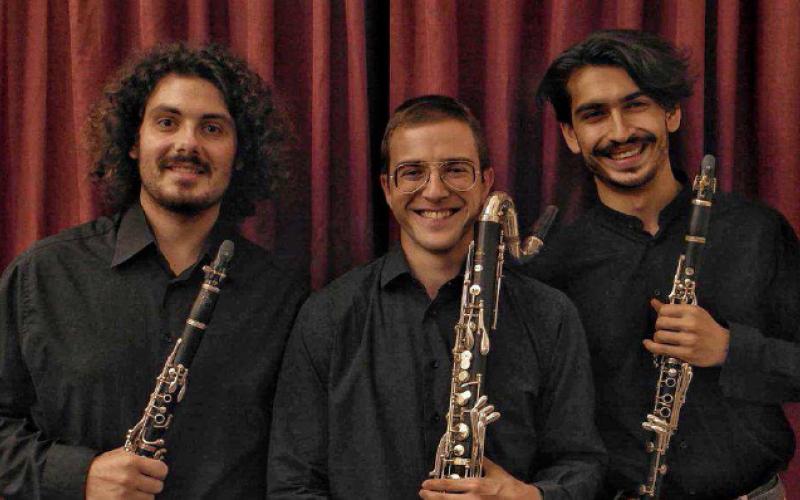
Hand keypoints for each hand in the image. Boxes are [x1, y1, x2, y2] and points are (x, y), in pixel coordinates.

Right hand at [85, 447, 167, 499]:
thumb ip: (139, 454)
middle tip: (144, 482)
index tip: (156, 472)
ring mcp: (124, 494)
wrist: (80, 480)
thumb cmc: (102, 466)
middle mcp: (129, 478)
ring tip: (135, 490)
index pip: (161, 470)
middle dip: (152, 484)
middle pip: (158, 486)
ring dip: (144, 495)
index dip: (160, 471)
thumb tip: (157, 454)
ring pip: (150, 498)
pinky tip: (130, 497)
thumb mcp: (119, 454)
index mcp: (131, 461)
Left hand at [419, 458, 541, 498]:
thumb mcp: (495, 471)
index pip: (451, 485)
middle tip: (423, 493)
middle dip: (431, 497)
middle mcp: (473, 499)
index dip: (436, 485)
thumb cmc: (508, 486)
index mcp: (476, 486)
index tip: (426, 483)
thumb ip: (482, 462)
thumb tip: (473, 454)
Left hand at [643, 299, 729, 366]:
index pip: (664, 310)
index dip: (660, 315)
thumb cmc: (706, 327)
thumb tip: (653, 302)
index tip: (664, 319)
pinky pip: (662, 349)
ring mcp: (688, 340)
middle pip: (660, 323)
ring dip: (657, 337)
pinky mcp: (687, 353)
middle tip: (663, 329)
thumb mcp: (693, 313)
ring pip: (659, 336)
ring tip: (662, 338)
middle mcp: (690, 324)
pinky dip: (651, 346)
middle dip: (658, 326)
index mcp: (692, 311)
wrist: (724, 346)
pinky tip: (648, 344)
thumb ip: (673, 308)